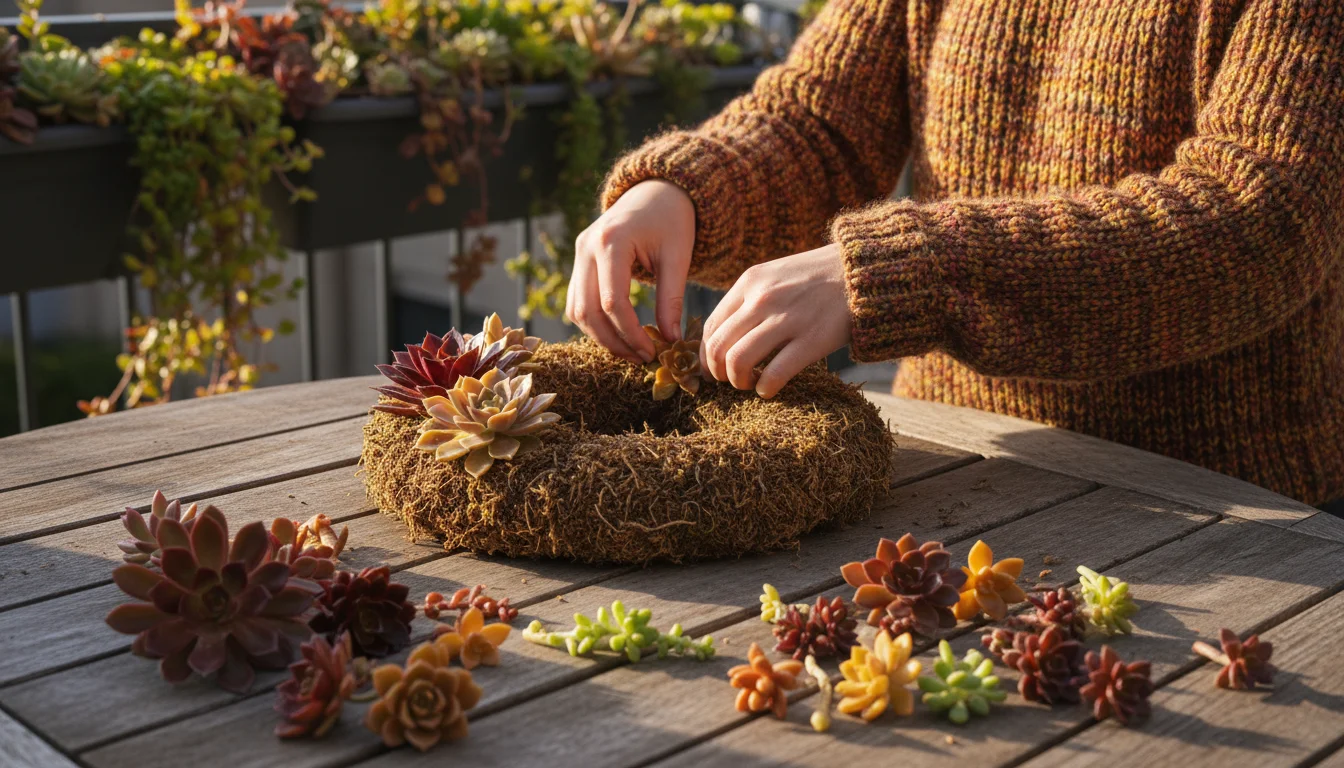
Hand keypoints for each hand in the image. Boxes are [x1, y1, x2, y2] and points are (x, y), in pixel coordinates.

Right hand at [566, 180, 694, 362]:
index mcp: (612, 242)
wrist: (655, 191)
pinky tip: (619, 334)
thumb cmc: (671, 220)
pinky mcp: (578, 261)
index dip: (630, 333)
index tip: (652, 351)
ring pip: (576, 310)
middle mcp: (586, 247)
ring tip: (631, 351)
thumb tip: (670, 340)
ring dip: (600, 337)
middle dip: (613, 341)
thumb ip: (671, 298)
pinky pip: (577, 301)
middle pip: (587, 311)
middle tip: (641, 358)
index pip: (612, 302)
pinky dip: (594, 323)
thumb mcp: (678, 257)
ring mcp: (578, 254)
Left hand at [701, 244, 850, 398]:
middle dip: (718, 372)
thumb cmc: (819, 277)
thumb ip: (750, 298)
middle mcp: (762, 299)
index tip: (714, 368)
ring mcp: (786, 319)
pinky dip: (765, 389)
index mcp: (750, 282)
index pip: (710, 326)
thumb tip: (726, 334)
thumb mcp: (776, 274)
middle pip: (718, 346)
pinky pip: (774, 374)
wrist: (864, 271)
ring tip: (749, 385)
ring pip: (737, 361)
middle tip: (729, 381)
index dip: (706, 354)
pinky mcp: (811, 340)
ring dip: (737, 382)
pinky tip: (769, 390)